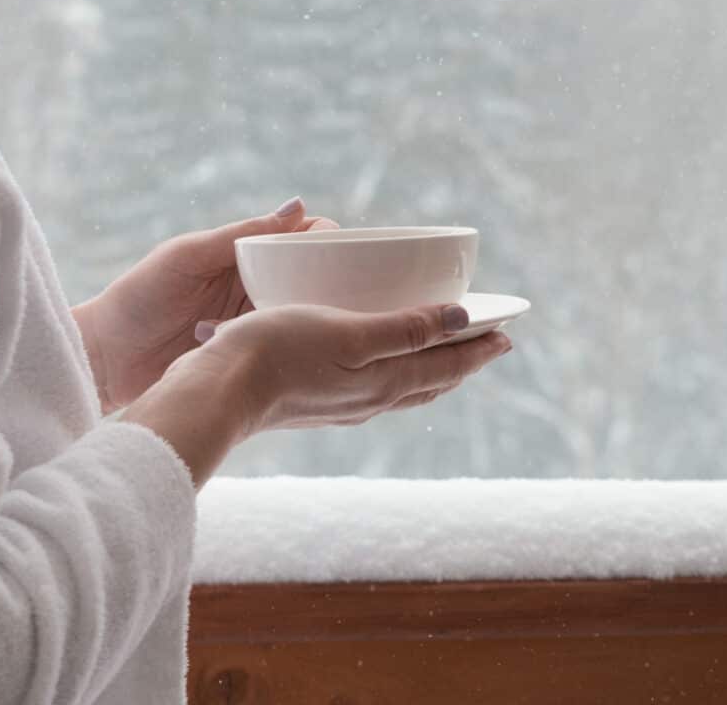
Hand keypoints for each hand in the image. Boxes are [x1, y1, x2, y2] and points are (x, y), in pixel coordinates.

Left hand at [77, 199, 338, 412]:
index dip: (329, 243)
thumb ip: (240, 234)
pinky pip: (280, 347)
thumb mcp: (188, 257)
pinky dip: (296, 347)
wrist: (104, 359)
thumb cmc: (138, 298)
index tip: (350, 254)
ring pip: (300, 314)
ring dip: (318, 317)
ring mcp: (249, 324)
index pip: (299, 240)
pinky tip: (316, 355)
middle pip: (309, 278)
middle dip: (335, 283)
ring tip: (342, 325)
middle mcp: (251, 287)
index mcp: (240, 255)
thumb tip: (300, 205)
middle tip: (358, 296)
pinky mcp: (244, 356)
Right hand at [197, 301, 514, 441]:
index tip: (508, 333)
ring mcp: (342, 405)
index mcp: (384, 382)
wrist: (218, 392)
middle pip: (431, 381)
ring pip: (403, 387)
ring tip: (443, 350)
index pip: (447, 367)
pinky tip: (377, 362)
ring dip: (430, 367)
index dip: (480, 349)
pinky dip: (395, 371)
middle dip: (461, 359)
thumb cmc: (279, 352)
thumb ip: (405, 329)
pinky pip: (373, 387)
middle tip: (486, 341)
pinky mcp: (315, 403)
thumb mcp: (348, 334)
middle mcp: (369, 400)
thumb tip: (461, 322)